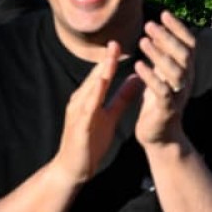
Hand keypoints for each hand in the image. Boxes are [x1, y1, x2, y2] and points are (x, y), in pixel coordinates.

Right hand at [53, 42, 139, 183]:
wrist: (73, 168)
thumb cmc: (90, 142)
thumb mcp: (111, 116)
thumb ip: (122, 98)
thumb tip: (137, 79)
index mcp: (88, 98)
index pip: (101, 75)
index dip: (110, 60)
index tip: (120, 44)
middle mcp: (80, 101)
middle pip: (94, 77)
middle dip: (105, 61)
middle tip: (116, 43)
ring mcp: (78, 113)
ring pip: (89, 89)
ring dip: (99, 73)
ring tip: (110, 58)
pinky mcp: (79, 125)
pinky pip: (87, 107)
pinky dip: (93, 95)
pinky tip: (101, 84)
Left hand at [133, 11, 195, 148]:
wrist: (159, 136)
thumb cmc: (157, 103)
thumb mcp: (161, 75)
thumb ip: (161, 55)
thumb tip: (155, 31)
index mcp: (185, 71)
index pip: (189, 44)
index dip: (178, 28)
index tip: (164, 13)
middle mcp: (185, 81)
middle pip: (183, 54)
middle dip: (167, 37)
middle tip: (149, 25)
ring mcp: (178, 95)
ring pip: (175, 71)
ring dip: (159, 54)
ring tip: (142, 41)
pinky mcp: (167, 109)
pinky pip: (162, 90)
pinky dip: (151, 76)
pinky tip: (138, 65)